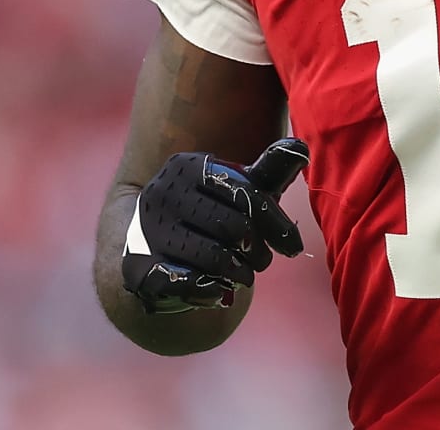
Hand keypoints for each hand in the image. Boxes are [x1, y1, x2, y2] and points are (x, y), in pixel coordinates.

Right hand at [121, 137, 308, 313]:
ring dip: (240, 272)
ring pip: (215, 256)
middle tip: (262, 262)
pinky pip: (188, 282)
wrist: (150, 242)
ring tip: (245, 274)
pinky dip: (212, 289)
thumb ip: (269, 171)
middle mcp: (163, 193)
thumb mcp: (238, 187)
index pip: (245, 193)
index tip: (293, 246)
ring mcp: (148, 231)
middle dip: (258, 251)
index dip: (275, 222)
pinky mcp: (139, 267)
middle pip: (233, 227)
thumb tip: (300, 149)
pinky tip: (220, 289)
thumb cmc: (209, 210)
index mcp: (188, 166)